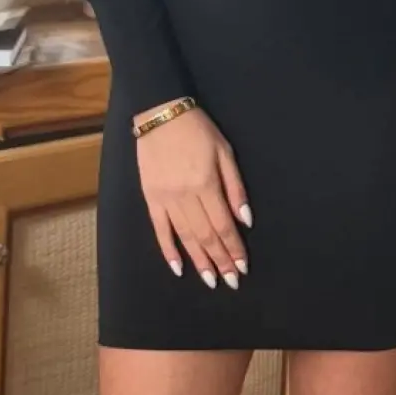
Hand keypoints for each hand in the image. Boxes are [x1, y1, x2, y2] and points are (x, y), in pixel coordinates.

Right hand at [135, 104, 251, 290]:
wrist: (160, 113)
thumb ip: (235, 186)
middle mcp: (186, 196)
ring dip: (199, 261)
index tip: (243, 268)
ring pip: (185, 237)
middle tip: (231, 281)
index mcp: (207, 184)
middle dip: (220, 261)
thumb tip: (245, 220)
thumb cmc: (198, 129)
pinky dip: (169, 250)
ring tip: (210, 281)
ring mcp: (166, 199)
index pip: (224, 225)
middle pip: (206, 236)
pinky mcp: (151, 197)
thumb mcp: (225, 150)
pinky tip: (178, 268)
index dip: (234, 248)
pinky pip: (160, 230)